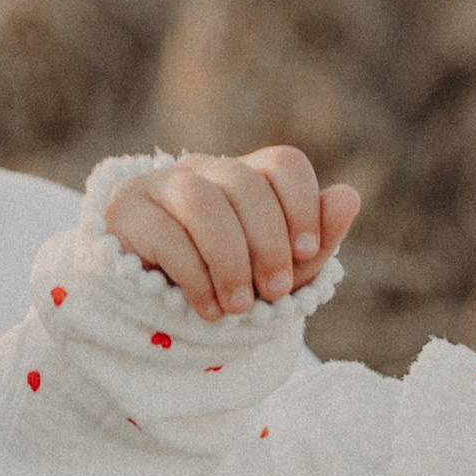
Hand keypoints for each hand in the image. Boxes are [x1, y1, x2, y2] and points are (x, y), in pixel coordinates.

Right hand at [106, 148, 361, 320]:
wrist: (154, 312)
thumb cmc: (227, 285)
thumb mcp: (280, 270)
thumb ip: (316, 238)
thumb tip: (350, 196)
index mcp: (246, 178)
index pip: (283, 163)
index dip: (302, 204)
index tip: (309, 252)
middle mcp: (203, 171)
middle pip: (244, 183)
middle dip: (268, 242)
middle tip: (274, 291)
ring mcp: (159, 186)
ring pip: (202, 201)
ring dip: (229, 259)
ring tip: (238, 306)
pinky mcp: (125, 215)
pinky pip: (166, 234)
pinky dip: (195, 276)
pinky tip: (207, 308)